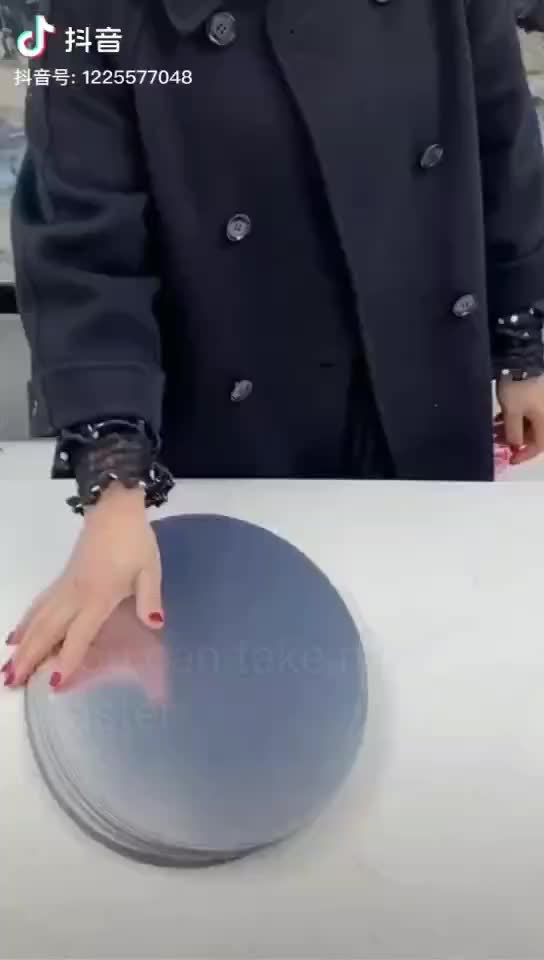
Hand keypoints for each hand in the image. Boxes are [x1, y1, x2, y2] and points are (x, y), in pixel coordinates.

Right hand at [1, 485, 163, 689]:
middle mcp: (75, 595)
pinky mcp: (62, 579)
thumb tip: (155, 623)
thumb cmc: (135, 541)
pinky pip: (39, 605)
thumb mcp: (150, 570)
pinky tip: (15, 636)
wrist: (114, 509)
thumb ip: (149, 598)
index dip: (68, 660)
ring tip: (6, 669)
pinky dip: (25, 623)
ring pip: (38, 620)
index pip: (79, 635)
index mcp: (98, 596)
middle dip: (30, 659)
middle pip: (48, 631)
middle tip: (11, 684)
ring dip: (22, 646)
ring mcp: (65, 587)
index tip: (54, 684)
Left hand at [494, 374, 543, 464]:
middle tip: (497, 440)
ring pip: (528, 423)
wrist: (521, 358)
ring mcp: (542, 403)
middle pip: (533, 434)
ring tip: (495, 428)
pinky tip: (501, 416)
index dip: (525, 454)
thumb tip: (516, 445)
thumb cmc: (518, 388)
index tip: (510, 459)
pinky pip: (527, 412)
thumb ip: (513, 432)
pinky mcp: (536, 394)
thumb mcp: (512, 412)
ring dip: (512, 428)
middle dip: (515, 439)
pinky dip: (515, 417)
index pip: (539, 446)